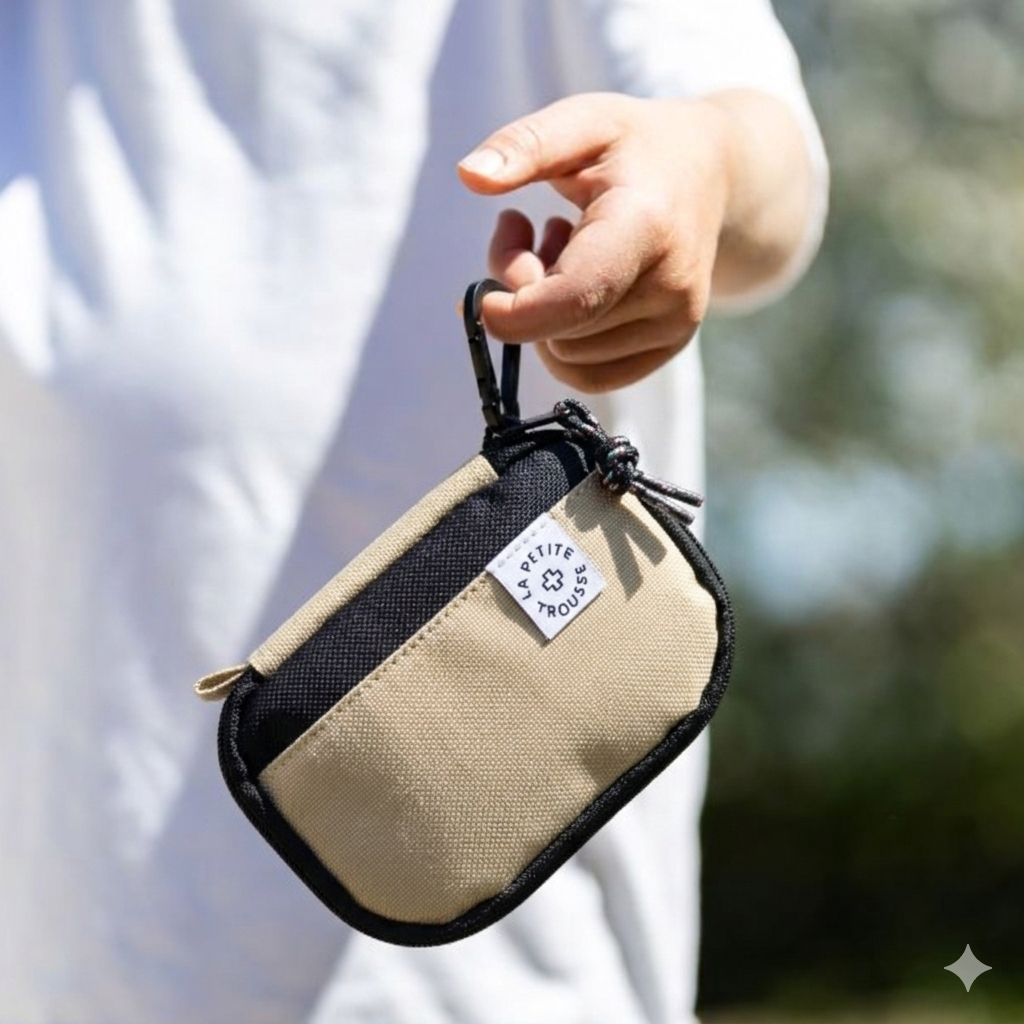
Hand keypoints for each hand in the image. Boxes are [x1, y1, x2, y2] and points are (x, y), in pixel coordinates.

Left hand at [457, 90, 813, 392]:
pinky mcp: (670, 347)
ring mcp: (676, 324)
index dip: (516, 314)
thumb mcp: (582, 120)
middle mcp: (671, 286)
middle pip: (557, 331)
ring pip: (565, 358)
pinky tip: (571, 289)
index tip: (479, 301)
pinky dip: (561, 342)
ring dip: (540, 315)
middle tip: (525, 231)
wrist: (710, 173)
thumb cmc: (637, 145)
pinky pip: (587, 377)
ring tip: (558, 249)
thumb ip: (525, 145)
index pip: (576, 297)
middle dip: (519, 291)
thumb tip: (469, 175)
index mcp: (646, 226)